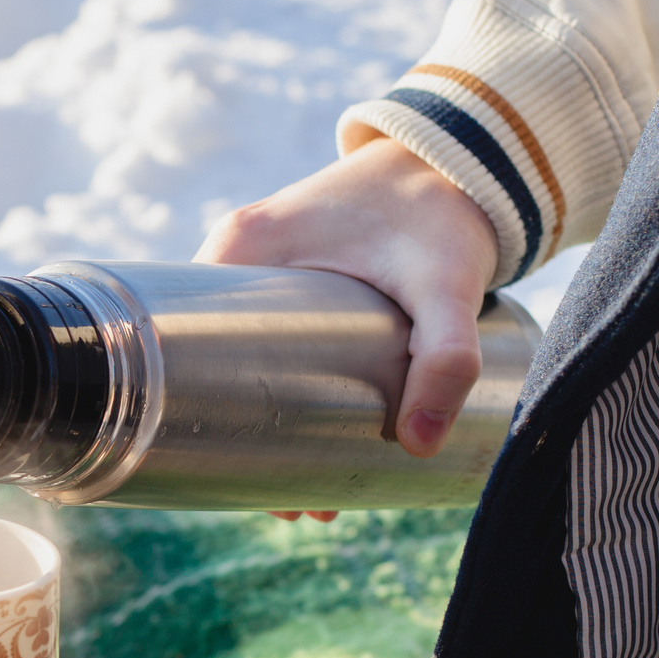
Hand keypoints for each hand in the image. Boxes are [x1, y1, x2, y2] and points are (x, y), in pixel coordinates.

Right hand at [197, 135, 498, 461]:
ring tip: (311, 484)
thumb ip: (445, 357)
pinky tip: (306, 426)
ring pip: (244, 352)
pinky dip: (276, 379)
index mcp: (244, 249)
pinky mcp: (291, 264)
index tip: (255, 480)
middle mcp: (238, 251)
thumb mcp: (445, 286)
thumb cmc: (442, 212)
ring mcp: (261, 257)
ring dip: (267, 414)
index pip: (194, 344)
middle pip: (218, 360)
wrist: (464, 155)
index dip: (219, 420)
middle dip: (252, 437)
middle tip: (294, 503)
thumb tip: (419, 444)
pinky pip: (263, 332)